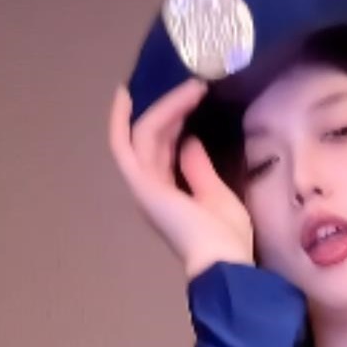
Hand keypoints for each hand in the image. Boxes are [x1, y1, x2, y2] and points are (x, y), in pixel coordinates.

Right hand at [108, 80, 254, 278]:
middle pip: (154, 138)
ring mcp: (143, 185)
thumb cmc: (226, 237)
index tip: (191, 98)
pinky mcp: (141, 183)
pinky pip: (124, 144)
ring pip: (145, 134)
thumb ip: (199, 167)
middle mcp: (151, 188)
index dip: (174, 121)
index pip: (165, 149)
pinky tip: (125, 94)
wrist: (222, 260)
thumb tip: (189, 140)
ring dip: (168, 107)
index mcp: (169, 195)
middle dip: (174, 110)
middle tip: (198, 86)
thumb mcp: (216, 194)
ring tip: (194, 87)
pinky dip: (120, 120)